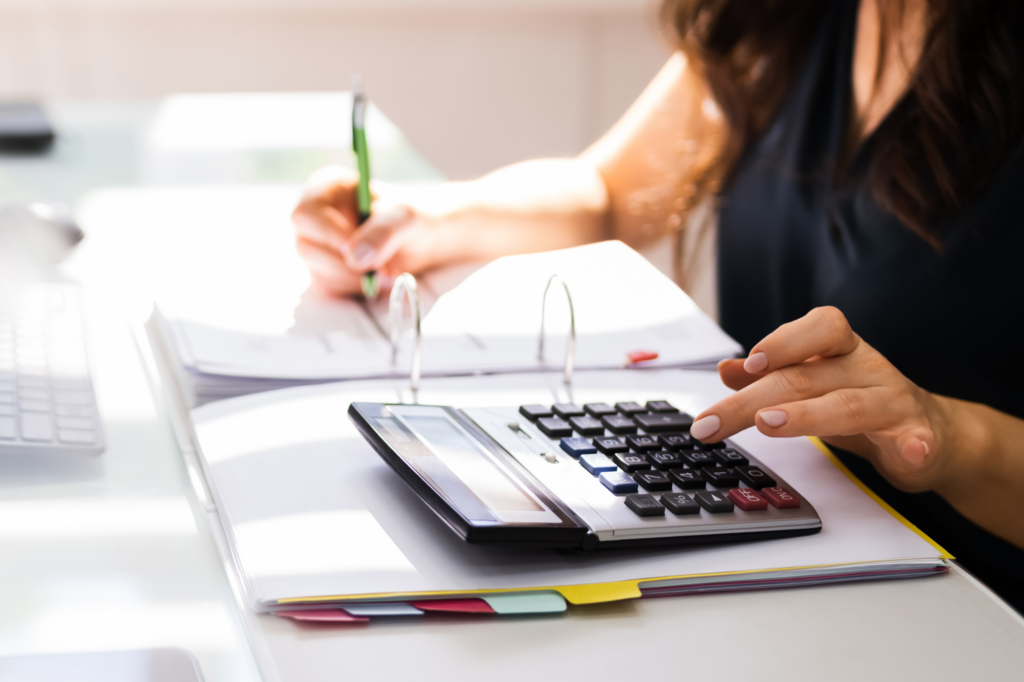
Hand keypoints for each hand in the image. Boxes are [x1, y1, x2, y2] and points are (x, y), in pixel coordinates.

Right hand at [291, 165, 436, 295]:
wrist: (422, 242)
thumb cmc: (411, 219)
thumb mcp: (405, 218)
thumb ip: (383, 232)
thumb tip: (355, 257)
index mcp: (327, 189)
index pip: (306, 213)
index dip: (328, 234)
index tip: (353, 248)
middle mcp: (315, 217)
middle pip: (306, 246)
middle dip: (344, 264)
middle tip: (379, 267)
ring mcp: (317, 245)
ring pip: (317, 270)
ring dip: (353, 278)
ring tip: (386, 271)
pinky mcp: (324, 271)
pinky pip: (328, 286)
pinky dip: (354, 288)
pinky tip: (375, 278)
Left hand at [689, 306, 959, 493]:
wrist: (930, 432)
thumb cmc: (859, 400)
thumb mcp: (813, 383)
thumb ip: (770, 377)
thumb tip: (725, 369)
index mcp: (840, 350)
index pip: (819, 327)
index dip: (783, 341)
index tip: (750, 362)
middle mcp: (865, 368)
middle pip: (806, 378)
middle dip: (753, 400)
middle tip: (714, 421)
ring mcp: (893, 401)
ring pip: (850, 405)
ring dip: (808, 415)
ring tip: (770, 424)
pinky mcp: (917, 437)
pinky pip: (917, 439)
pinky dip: (914, 445)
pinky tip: (909, 452)